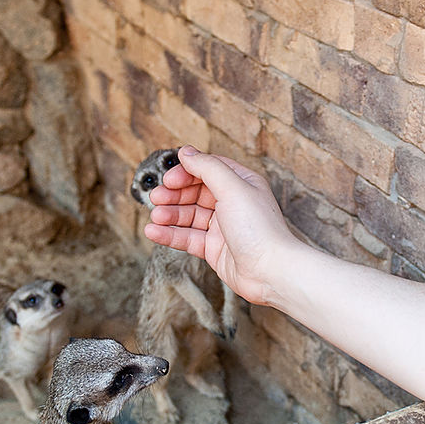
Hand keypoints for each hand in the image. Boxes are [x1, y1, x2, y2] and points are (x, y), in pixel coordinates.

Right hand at [143, 145, 299, 305]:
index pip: (207, 170)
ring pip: (189, 216)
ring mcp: (222, 227)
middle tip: (156, 199)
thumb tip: (186, 152)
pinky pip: (187, 238)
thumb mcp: (233, 188)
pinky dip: (170, 235)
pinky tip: (154, 232)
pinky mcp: (214, 249)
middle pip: (195, 193)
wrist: (271, 272)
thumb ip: (207, 167)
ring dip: (169, 215)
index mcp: (241, 184)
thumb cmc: (260, 229)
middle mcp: (232, 204)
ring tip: (155, 217)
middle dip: (174, 195)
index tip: (169, 180)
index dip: (186, 173)